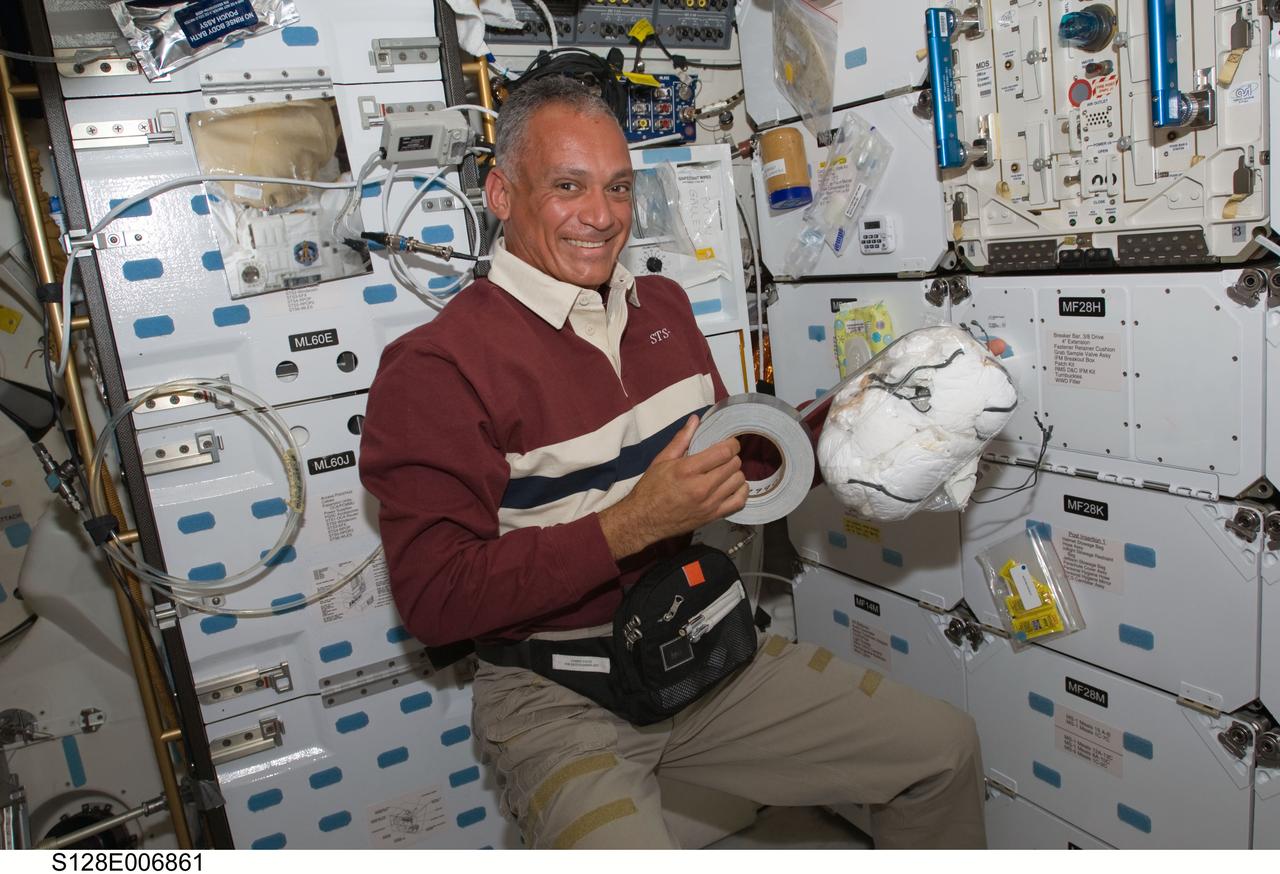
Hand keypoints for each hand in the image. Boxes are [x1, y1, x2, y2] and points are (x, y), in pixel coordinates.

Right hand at [598, 415, 748, 560]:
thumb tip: (696, 419)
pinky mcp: (713, 516)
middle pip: (734, 465)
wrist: (644, 520)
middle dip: (731, 457)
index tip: (728, 443)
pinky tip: (731, 487)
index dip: (731, 444)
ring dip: (735, 473)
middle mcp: (702, 487)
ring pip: (739, 481)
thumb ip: (681, 439)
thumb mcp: (662, 460)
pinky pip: (739, 502)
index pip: (724, 452)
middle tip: (723, 457)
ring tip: (725, 472)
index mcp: (688, 469)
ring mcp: (709, 503)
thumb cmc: (651, 488)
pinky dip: (740, 492)